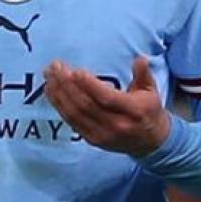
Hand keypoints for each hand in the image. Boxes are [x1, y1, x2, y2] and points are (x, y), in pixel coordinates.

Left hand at [43, 56, 171, 157]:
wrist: (150, 142)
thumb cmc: (148, 110)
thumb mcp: (151, 91)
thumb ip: (144, 74)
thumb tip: (140, 59)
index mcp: (133, 111)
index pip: (107, 98)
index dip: (90, 85)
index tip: (75, 71)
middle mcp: (117, 125)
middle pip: (86, 105)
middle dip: (67, 84)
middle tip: (55, 66)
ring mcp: (102, 135)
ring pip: (75, 114)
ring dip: (59, 93)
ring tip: (49, 75)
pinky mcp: (92, 140)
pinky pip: (71, 121)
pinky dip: (59, 105)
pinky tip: (51, 91)